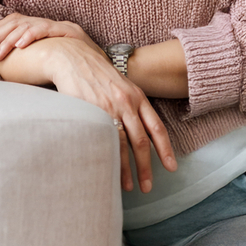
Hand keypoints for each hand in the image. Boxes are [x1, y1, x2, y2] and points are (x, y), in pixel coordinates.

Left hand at [0, 14, 98, 61]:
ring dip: (10, 38)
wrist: (105, 70)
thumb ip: (30, 63)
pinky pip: (48, 29)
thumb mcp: (47, 65)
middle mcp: (50, 24)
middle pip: (18, 21)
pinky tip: (20, 45)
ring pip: (30, 25)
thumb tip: (5, 69)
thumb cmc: (76, 71)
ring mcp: (61, 26)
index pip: (16, 22)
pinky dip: (32, 35)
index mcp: (43, 30)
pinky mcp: (71, 32)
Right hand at [35, 38, 176, 192]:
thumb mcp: (122, 86)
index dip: (165, 149)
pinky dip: (108, 157)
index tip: (171, 167)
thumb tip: (141, 132)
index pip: (157, 127)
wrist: (74, 58)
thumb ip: (133, 105)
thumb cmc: (98, 74)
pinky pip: (103, 139)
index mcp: (138, 96)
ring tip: (127, 186)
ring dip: (126, 169)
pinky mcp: (92, 110)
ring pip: (123, 144)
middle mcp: (127, 102)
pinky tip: (108, 169)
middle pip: (141, 141)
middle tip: (147, 186)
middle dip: (146, 167)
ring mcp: (109, 107)